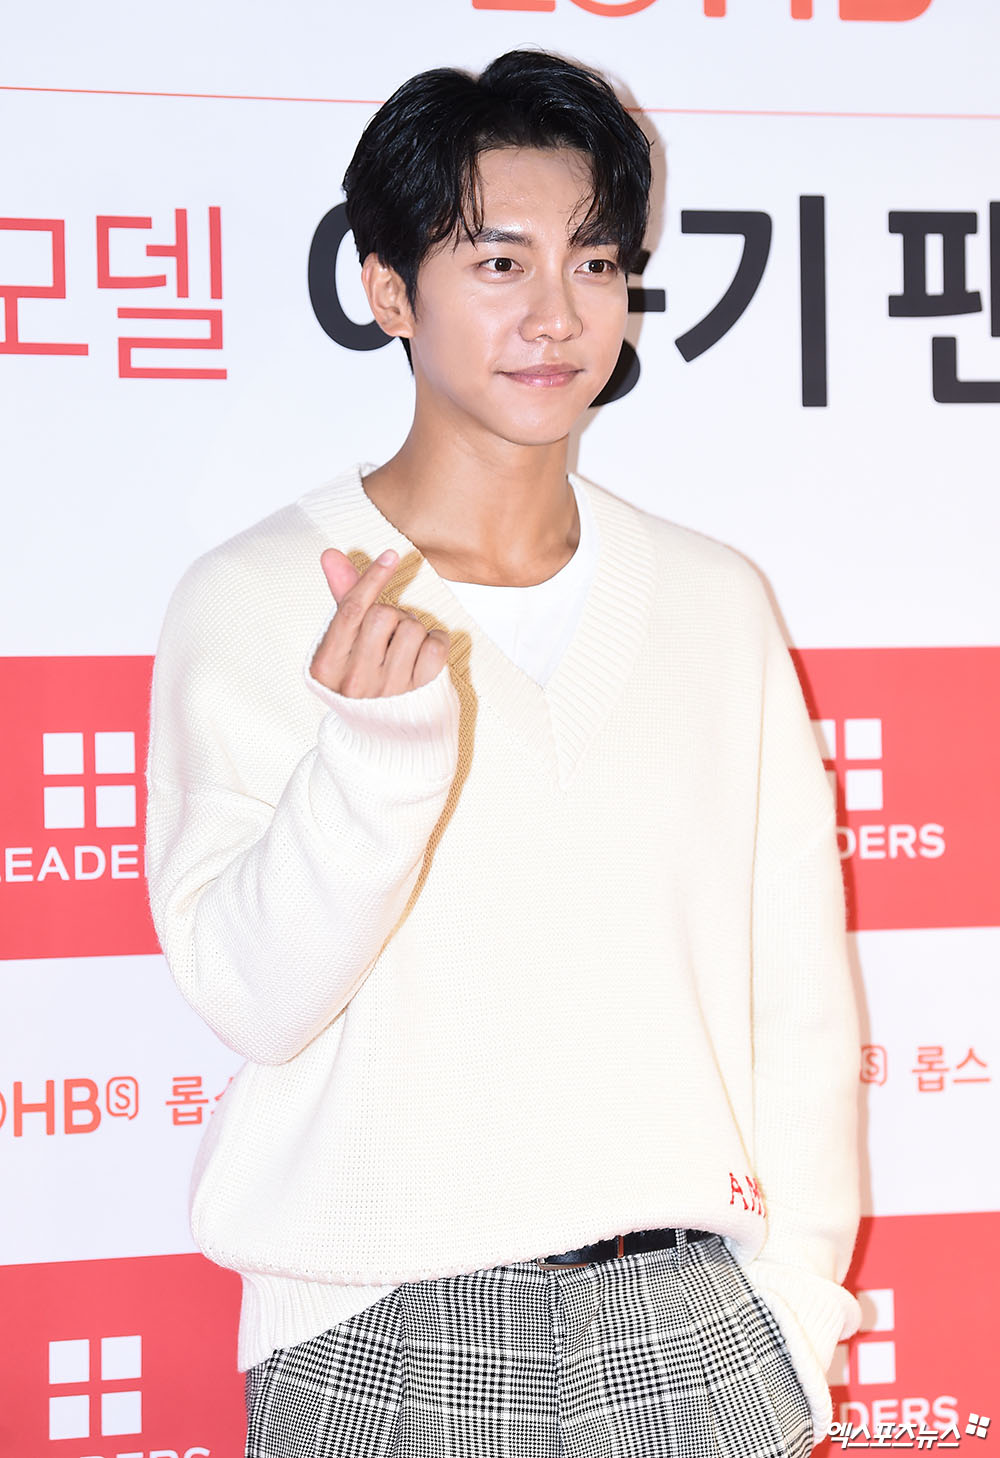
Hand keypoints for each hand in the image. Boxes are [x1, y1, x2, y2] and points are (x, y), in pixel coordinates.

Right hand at [310, 548, 450, 697]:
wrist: (384, 743)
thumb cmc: (363, 683)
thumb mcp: (343, 647)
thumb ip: (342, 600)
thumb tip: (331, 555)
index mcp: (327, 668)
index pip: (351, 610)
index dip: (372, 578)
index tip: (391, 555)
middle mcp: (354, 682)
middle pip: (382, 615)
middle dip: (394, 615)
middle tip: (392, 634)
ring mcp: (388, 691)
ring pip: (412, 627)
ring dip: (415, 630)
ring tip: (407, 650)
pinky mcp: (420, 696)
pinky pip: (435, 645)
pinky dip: (436, 641)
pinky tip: (426, 656)